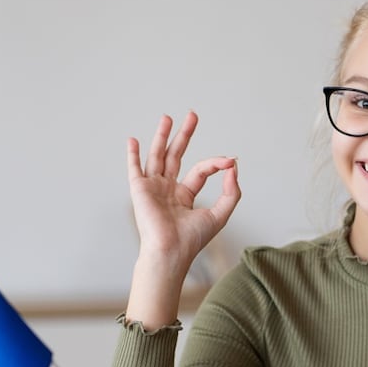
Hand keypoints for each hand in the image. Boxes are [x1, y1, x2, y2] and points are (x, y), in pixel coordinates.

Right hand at [125, 113, 240, 327]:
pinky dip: (133, 154)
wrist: (171, 251)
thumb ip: (231, 192)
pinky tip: (134, 140)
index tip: (229, 161)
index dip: (215, 163)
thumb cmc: (193, 239)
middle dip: (184, 135)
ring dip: (162, 137)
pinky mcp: (139, 190)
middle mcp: (167, 190)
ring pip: (157, 156)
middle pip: (176, 156)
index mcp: (184, 196)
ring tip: (168, 118)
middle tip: (192, 115)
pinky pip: (135, 168)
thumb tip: (234, 167)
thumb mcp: (221, 214)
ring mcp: (153, 188)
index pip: (200, 170)